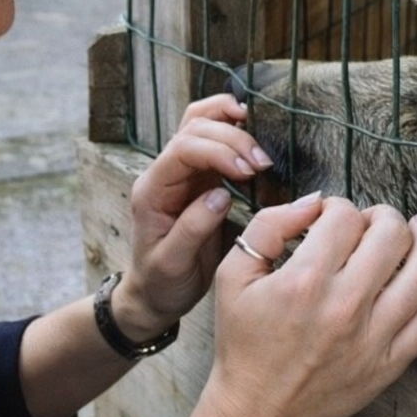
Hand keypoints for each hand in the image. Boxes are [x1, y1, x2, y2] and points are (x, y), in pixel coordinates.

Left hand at [117, 94, 272, 340]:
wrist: (155, 294)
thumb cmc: (161, 282)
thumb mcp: (172, 264)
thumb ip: (193, 228)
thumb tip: (220, 196)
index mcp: (152, 190)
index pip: (183, 149)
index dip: (219, 151)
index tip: (248, 172)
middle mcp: (164, 172)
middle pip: (195, 127)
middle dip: (233, 138)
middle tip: (264, 164)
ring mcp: (181, 170)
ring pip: (201, 122)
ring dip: (233, 124)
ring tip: (262, 145)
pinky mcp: (199, 175)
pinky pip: (212, 136)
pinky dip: (233, 127)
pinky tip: (254, 133)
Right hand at [202, 194, 416, 416]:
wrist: (259, 411)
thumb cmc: (243, 341)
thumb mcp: (232, 275)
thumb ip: (269, 226)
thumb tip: (315, 202)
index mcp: (303, 281)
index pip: (344, 216)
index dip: (338, 205)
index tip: (330, 217)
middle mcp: (344, 306)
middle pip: (392, 235)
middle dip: (383, 215)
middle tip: (373, 220)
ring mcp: (373, 338)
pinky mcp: (390, 363)